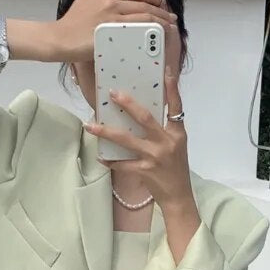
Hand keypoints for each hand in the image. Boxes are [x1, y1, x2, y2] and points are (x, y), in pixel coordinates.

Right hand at [52, 0, 176, 62]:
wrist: (60, 37)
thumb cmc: (71, 22)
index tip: (161, 5)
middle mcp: (112, 2)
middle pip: (143, 5)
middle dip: (161, 10)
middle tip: (172, 17)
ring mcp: (113, 17)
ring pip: (143, 16)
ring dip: (160, 20)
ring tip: (170, 26)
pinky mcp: (112, 31)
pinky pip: (136, 29)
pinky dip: (150, 30)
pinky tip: (158, 34)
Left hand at [84, 66, 194, 212]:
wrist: (178, 197)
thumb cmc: (176, 170)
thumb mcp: (177, 146)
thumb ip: (165, 131)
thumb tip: (141, 115)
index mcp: (177, 134)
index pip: (176, 107)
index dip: (172, 89)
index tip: (165, 72)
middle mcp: (166, 142)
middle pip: (145, 118)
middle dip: (127, 104)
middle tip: (112, 93)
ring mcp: (154, 157)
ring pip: (127, 140)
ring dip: (106, 132)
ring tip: (91, 125)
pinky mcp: (144, 171)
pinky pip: (122, 164)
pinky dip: (110, 161)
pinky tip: (101, 157)